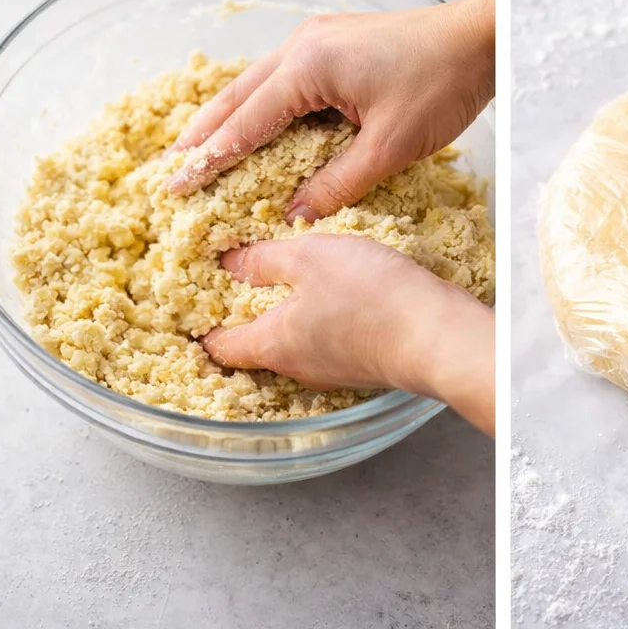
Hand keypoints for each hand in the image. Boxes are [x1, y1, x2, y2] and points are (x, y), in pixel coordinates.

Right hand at [168, 0, 494, 219]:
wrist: (478, 39)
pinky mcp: (332, 43)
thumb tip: (296, 215)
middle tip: (170, 170)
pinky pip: (280, 79)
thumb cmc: (440, 86)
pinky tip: (249, 124)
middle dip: (201, 135)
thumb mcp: (389, 148)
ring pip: (255, 84)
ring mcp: (316, 39)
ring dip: (225, 118)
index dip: (211, 159)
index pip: (246, 122)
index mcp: (309, 66)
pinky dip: (257, 105)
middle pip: (236, 97)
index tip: (179, 186)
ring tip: (195, 149)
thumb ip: (338, 184)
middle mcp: (302, 45)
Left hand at [204, 235, 495, 433]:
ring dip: (285, 319)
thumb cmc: (369, 295)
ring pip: (293, 347)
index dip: (202, 328)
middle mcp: (296, 368)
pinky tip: (332, 296)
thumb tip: (229, 264)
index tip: (193, 308)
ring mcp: (331, 372)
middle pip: (256, 349)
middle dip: (244, 318)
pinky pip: (327, 345)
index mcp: (271, 344)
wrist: (435, 335)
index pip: (219, 348)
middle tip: (238, 283)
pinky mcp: (361, 366)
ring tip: (287, 283)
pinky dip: (319, 323)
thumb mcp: (307, 256)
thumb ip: (264, 259)